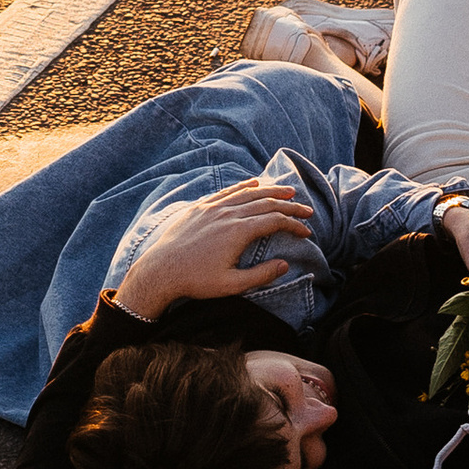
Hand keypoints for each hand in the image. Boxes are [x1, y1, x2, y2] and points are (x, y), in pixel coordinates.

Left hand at [114, 176, 313, 317]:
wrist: (161, 270)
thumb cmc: (197, 281)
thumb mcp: (232, 285)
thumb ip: (261, 274)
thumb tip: (285, 264)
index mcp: (238, 232)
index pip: (274, 221)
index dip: (294, 224)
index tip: (306, 231)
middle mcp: (227, 214)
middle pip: (265, 203)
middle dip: (289, 206)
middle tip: (307, 210)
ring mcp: (212, 208)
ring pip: (247, 193)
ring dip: (270, 191)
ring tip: (288, 192)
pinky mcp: (199, 207)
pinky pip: (226, 191)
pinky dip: (243, 186)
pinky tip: (253, 183)